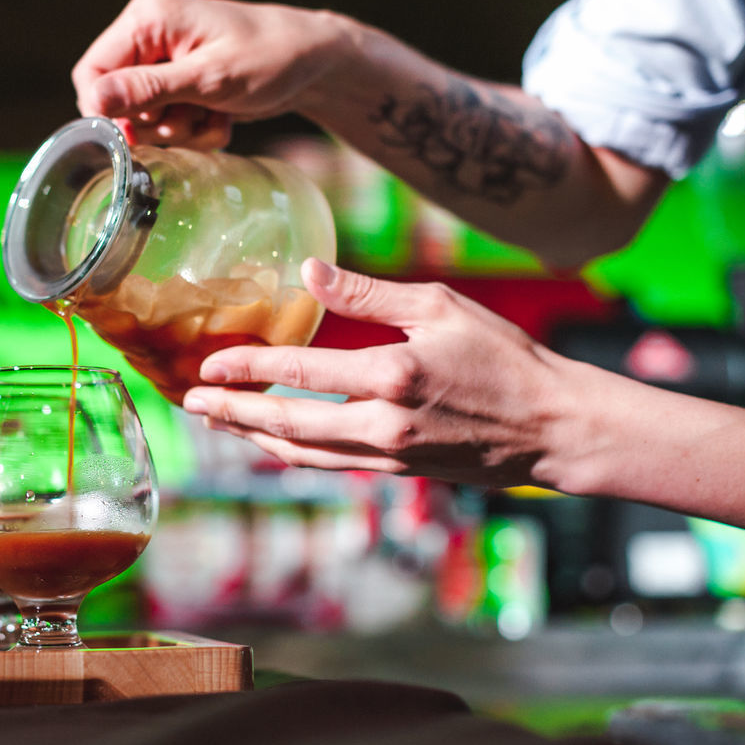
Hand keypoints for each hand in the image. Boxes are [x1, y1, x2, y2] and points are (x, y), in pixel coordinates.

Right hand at [72, 0, 350, 147]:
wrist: (314, 64)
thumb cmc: (270, 58)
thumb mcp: (208, 79)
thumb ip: (148, 89)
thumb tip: (95, 101)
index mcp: (148, 19)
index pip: (92, 72)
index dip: (107, 110)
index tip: (134, 134)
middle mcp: (150, 36)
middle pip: (118, 101)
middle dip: (155, 123)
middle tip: (192, 116)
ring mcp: (165, 62)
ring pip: (145, 119)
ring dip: (181, 130)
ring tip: (215, 114)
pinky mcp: (182, 84)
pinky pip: (169, 123)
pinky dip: (195, 130)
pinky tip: (222, 117)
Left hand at [181, 258, 574, 485]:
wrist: (555, 427)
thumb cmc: (505, 357)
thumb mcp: (441, 307)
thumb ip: (368, 293)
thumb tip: (308, 272)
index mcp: (392, 375)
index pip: (299, 372)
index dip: (247, 369)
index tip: (209, 365)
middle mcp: (383, 423)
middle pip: (285, 424)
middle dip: (231, 413)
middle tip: (189, 403)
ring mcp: (388, 455)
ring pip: (301, 453)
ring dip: (252, 438)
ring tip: (216, 423)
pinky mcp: (397, 471)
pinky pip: (329, 465)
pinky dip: (290, 453)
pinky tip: (269, 442)